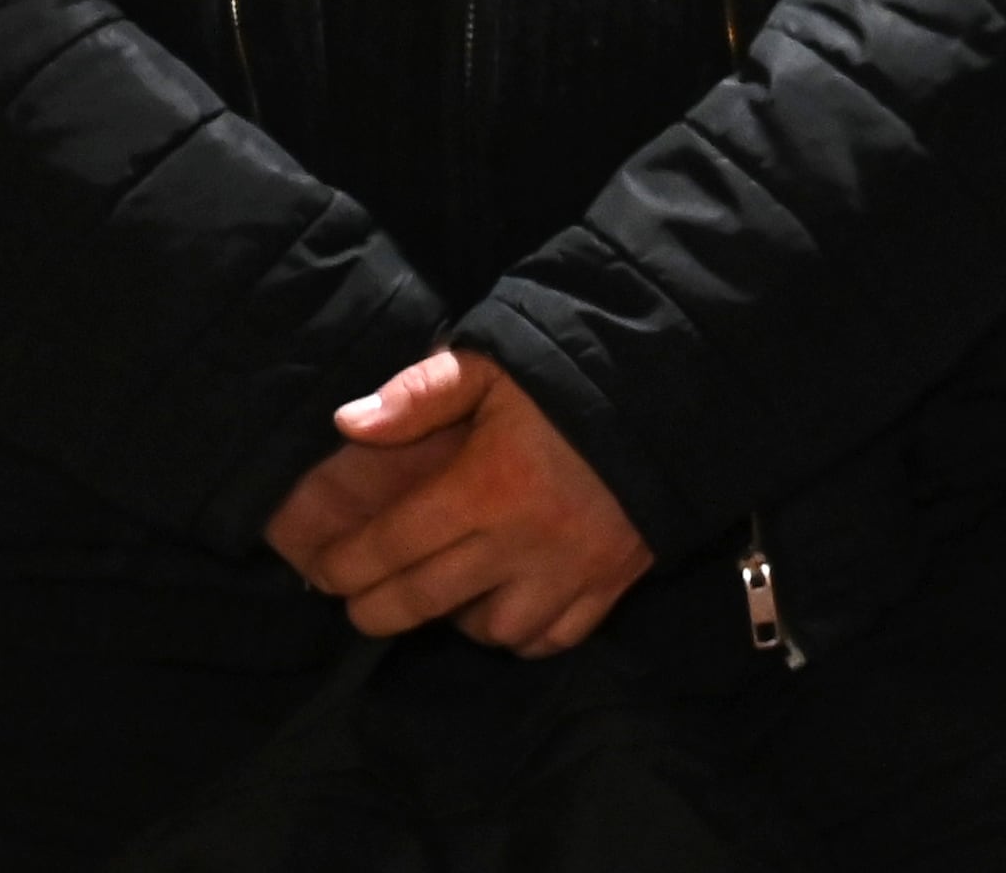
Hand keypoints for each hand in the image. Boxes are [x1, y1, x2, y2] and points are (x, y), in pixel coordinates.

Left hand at [265, 348, 651, 656]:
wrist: (680, 392)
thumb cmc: (571, 379)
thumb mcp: (494, 366)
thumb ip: (421, 393)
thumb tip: (348, 423)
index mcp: (484, 486)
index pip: (387, 546)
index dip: (342, 565)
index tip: (325, 569)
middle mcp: (521, 542)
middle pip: (421, 600)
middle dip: (374, 606)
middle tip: (360, 597)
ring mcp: (570, 571)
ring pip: (488, 631)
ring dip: (457, 619)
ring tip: (447, 595)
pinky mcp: (612, 584)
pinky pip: (551, 639)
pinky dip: (522, 633)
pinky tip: (508, 605)